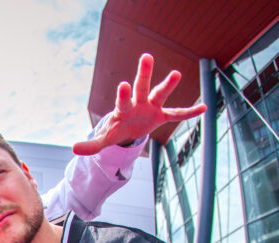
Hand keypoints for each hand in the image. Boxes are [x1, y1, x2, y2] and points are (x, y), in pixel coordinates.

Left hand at [72, 53, 206, 154]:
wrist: (127, 128)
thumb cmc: (116, 129)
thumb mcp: (104, 139)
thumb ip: (92, 144)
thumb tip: (74, 149)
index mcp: (123, 108)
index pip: (122, 100)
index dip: (123, 94)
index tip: (123, 84)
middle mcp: (138, 102)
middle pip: (141, 87)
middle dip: (143, 74)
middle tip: (146, 57)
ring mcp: (151, 107)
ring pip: (160, 93)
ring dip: (168, 85)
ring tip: (176, 73)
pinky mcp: (161, 115)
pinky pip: (177, 113)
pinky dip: (189, 112)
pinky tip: (204, 108)